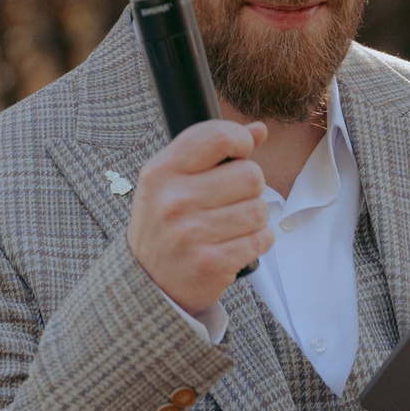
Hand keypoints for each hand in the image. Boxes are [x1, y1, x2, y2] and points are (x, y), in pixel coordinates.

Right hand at [127, 120, 273, 315]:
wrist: (148, 281)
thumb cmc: (166, 222)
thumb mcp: (173, 180)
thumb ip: (213, 151)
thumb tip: (259, 130)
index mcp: (161, 172)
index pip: (218, 137)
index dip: (240, 141)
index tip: (239, 153)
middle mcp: (173, 201)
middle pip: (250, 175)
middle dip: (250, 187)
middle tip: (232, 199)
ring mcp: (191, 234)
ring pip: (259, 209)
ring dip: (255, 217)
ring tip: (231, 224)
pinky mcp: (210, 263)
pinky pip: (261, 239)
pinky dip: (257, 241)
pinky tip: (236, 243)